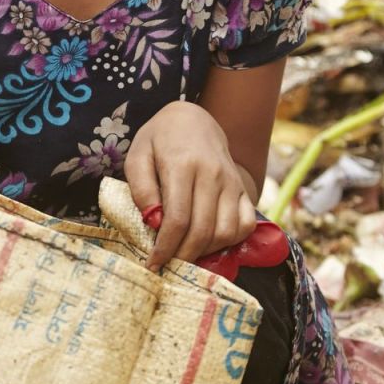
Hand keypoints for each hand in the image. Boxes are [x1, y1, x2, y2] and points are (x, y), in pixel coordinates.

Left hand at [123, 102, 256, 270]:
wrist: (193, 120)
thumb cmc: (160, 140)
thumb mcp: (138, 156)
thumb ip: (141, 189)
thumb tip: (154, 222)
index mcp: (182, 165)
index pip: (177, 218)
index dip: (165, 247)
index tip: (153, 263)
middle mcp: (212, 174)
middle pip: (202, 230)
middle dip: (183, 255)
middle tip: (167, 263)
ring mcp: (231, 181)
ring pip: (225, 232)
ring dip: (205, 251)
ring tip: (185, 250)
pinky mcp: (242, 188)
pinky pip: (245, 225)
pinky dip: (230, 240)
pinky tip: (209, 240)